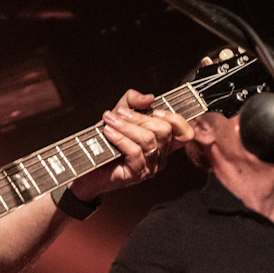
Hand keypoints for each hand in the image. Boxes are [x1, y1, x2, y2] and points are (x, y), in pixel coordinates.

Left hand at [72, 90, 192, 198]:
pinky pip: (135, 152)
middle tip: (120, 112)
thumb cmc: (106, 141)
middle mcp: (161, 155)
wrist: (89, 163)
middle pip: (164, 131)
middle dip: (140, 117)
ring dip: (127, 126)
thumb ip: (133, 101)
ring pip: (149, 140)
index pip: (184, 133)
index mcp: (163, 142)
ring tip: (110, 120)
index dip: (175, 119)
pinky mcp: (137, 174)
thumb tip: (149, 98)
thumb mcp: (120, 114)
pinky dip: (120, 138)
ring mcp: (150, 166)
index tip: (155, 110)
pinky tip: (108, 132)